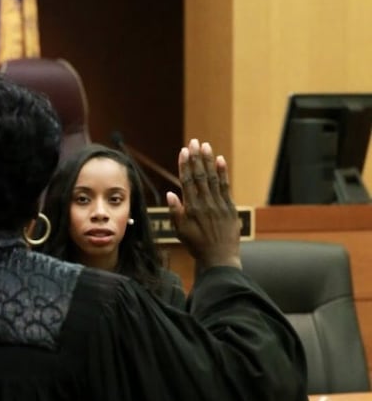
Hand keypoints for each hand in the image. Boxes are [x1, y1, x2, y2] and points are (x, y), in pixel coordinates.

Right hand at [165, 138, 240, 271]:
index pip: (187, 182)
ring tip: (206, 146)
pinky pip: (225, 186)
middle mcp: (205, 203)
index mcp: (191, 208)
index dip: (185, 165)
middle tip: (195, 142)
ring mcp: (218, 204)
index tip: (184, 151)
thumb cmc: (197, 246)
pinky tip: (220, 160)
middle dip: (197, 158)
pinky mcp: (229, 207)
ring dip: (209, 161)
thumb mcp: (181, 231)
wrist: (219, 258)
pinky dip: (223, 173)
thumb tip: (170, 193)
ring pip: (212, 178)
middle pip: (200, 176)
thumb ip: (176, 212)